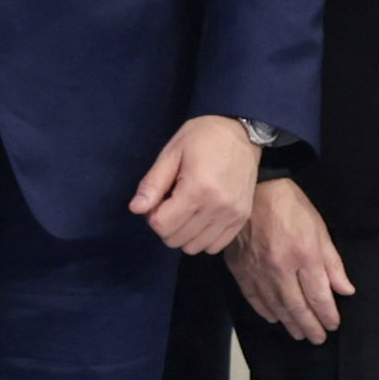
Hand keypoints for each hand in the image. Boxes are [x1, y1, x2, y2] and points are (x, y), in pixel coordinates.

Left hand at [128, 114, 259, 256]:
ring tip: (186, 210)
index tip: (158, 199)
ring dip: (183, 234)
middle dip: (165, 225)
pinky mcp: (242, 219)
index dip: (152, 215)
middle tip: (171, 203)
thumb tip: (136, 209)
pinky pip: (215, 246)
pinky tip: (200, 219)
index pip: (161, 225)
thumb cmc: (202, 137)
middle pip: (176, 239)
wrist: (241, 132)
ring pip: (194, 247)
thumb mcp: (172, 153)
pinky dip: (202, 238)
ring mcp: (233, 215)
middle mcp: (217, 207)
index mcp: (197, 189)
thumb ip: (153, 183)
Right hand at [230, 176, 351, 342]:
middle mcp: (281, 268)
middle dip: (310, 326)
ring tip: (299, 334)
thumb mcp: (319, 230)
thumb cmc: (291, 206)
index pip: (319, 296)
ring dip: (289, 323)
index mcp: (305, 256)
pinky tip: (273, 318)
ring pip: (275, 306)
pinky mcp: (240, 268)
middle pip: (297, 306)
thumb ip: (332, 263)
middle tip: (318, 339)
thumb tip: (345, 290)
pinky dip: (264, 310)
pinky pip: (253, 296)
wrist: (255, 189)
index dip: (327, 314)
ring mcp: (258, 270)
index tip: (333, 325)